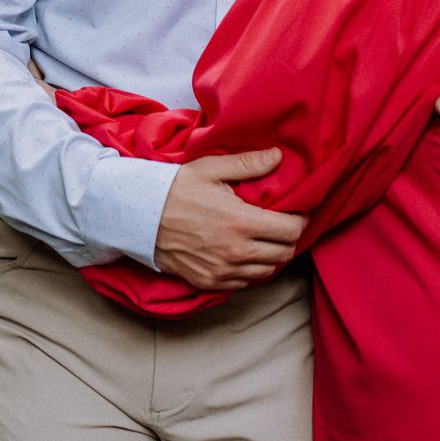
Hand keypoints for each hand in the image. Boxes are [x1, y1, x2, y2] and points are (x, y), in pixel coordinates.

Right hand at [153, 149, 306, 290]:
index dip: (300, 220)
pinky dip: (251, 270)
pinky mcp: (210, 282)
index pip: (290, 230)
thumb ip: (248, 164)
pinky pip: (244, 283)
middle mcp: (236, 252)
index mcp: (241, 222)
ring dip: (271, 256)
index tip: (297, 212)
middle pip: (284, 254)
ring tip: (264, 239)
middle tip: (282, 225)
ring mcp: (223, 271)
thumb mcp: (211, 169)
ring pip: (267, 271)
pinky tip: (244, 253)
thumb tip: (278, 157)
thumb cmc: (175, 189)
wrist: (139, 216)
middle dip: (289, 238)